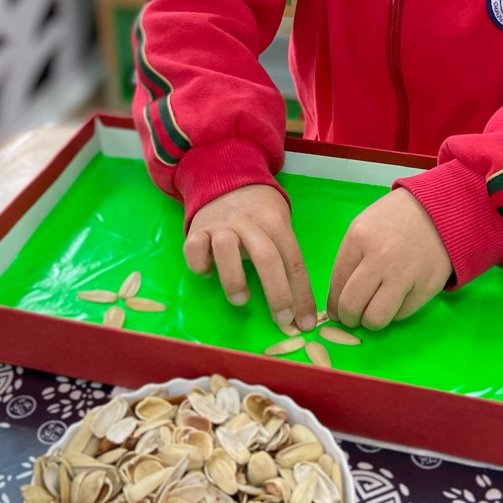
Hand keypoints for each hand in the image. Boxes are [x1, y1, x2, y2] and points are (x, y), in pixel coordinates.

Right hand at [184, 184, 317, 330]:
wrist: (224, 179)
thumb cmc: (258, 213)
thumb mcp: (279, 224)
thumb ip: (285, 258)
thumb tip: (299, 308)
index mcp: (276, 222)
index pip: (294, 261)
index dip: (302, 294)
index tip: (307, 324)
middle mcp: (249, 222)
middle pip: (267, 257)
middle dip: (278, 294)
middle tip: (282, 320)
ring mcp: (221, 225)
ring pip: (227, 250)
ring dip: (235, 279)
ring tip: (241, 300)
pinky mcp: (197, 230)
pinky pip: (195, 249)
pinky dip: (200, 265)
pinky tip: (208, 273)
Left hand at [329, 189, 451, 329]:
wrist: (439, 212)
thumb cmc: (395, 220)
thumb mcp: (364, 227)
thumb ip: (349, 260)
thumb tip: (337, 301)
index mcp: (359, 238)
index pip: (337, 284)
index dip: (333, 304)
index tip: (336, 311)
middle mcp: (380, 258)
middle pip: (352, 306)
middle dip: (348, 318)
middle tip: (352, 317)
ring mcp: (405, 274)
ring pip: (376, 318)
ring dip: (370, 321)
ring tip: (373, 312)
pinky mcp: (426, 287)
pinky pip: (401, 315)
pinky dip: (395, 312)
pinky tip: (397, 297)